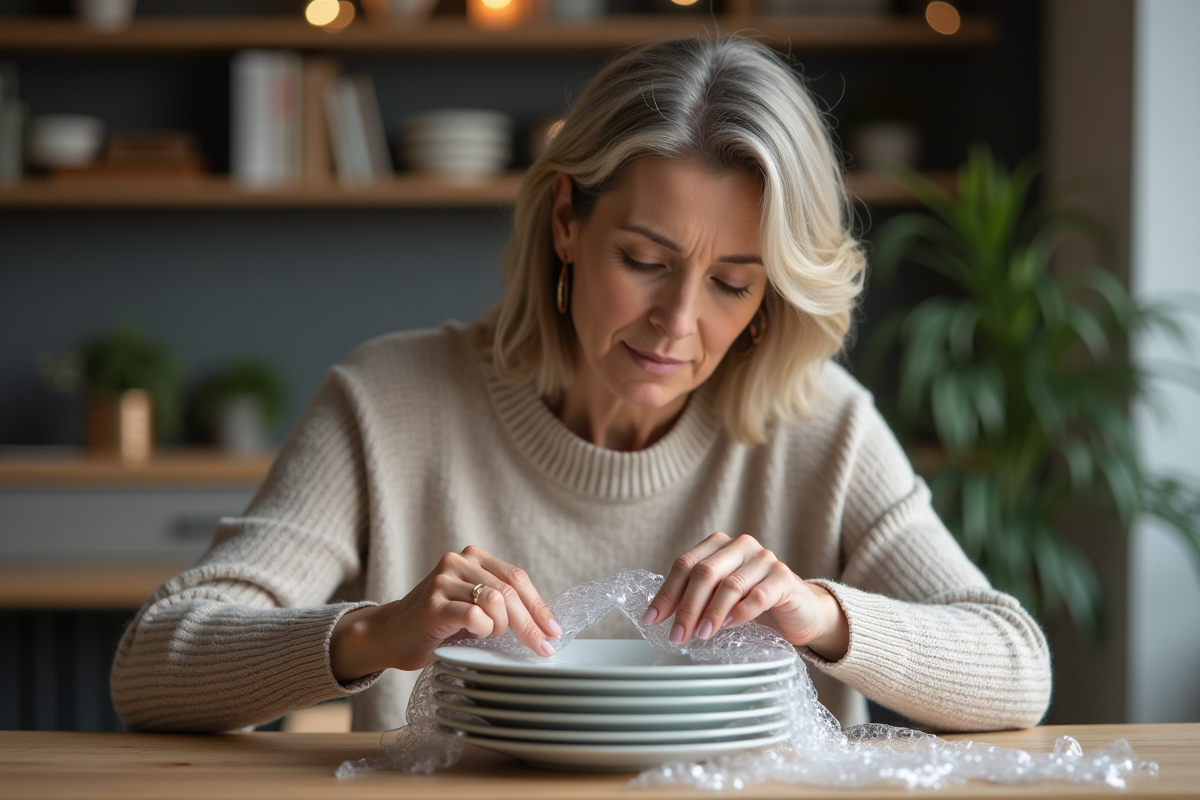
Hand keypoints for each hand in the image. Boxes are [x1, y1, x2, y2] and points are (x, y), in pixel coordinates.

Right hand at [330, 546, 561, 682]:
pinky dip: (483, 630)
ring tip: (488, 636)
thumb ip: (502, 605)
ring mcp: (444, 580)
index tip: (553, 631)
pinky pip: (474, 615)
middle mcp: (458, 562)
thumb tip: (544, 624)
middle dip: (530, 624)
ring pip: (496, 601)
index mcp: (473, 558)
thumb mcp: (475, 608)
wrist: (389, 636)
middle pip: (510, 592)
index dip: (539, 606)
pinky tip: (474, 636)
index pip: (517, 578)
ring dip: (501, 627)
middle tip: (541, 648)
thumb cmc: (436, 625)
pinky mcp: (433, 604)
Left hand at [641, 532, 848, 660]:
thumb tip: (658, 616)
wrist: (799, 612)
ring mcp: (764, 559)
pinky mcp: (784, 578)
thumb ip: (695, 597)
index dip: (666, 593)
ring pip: (730, 584)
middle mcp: (741, 545)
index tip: (651, 619)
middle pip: (704, 573)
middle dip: (686, 607)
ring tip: (701, 634)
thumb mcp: (719, 597)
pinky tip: (730, 626)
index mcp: (719, 544)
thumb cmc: (752, 603)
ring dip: (711, 613)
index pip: (685, 565)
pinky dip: (741, 613)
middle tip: (677, 635)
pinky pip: (758, 596)